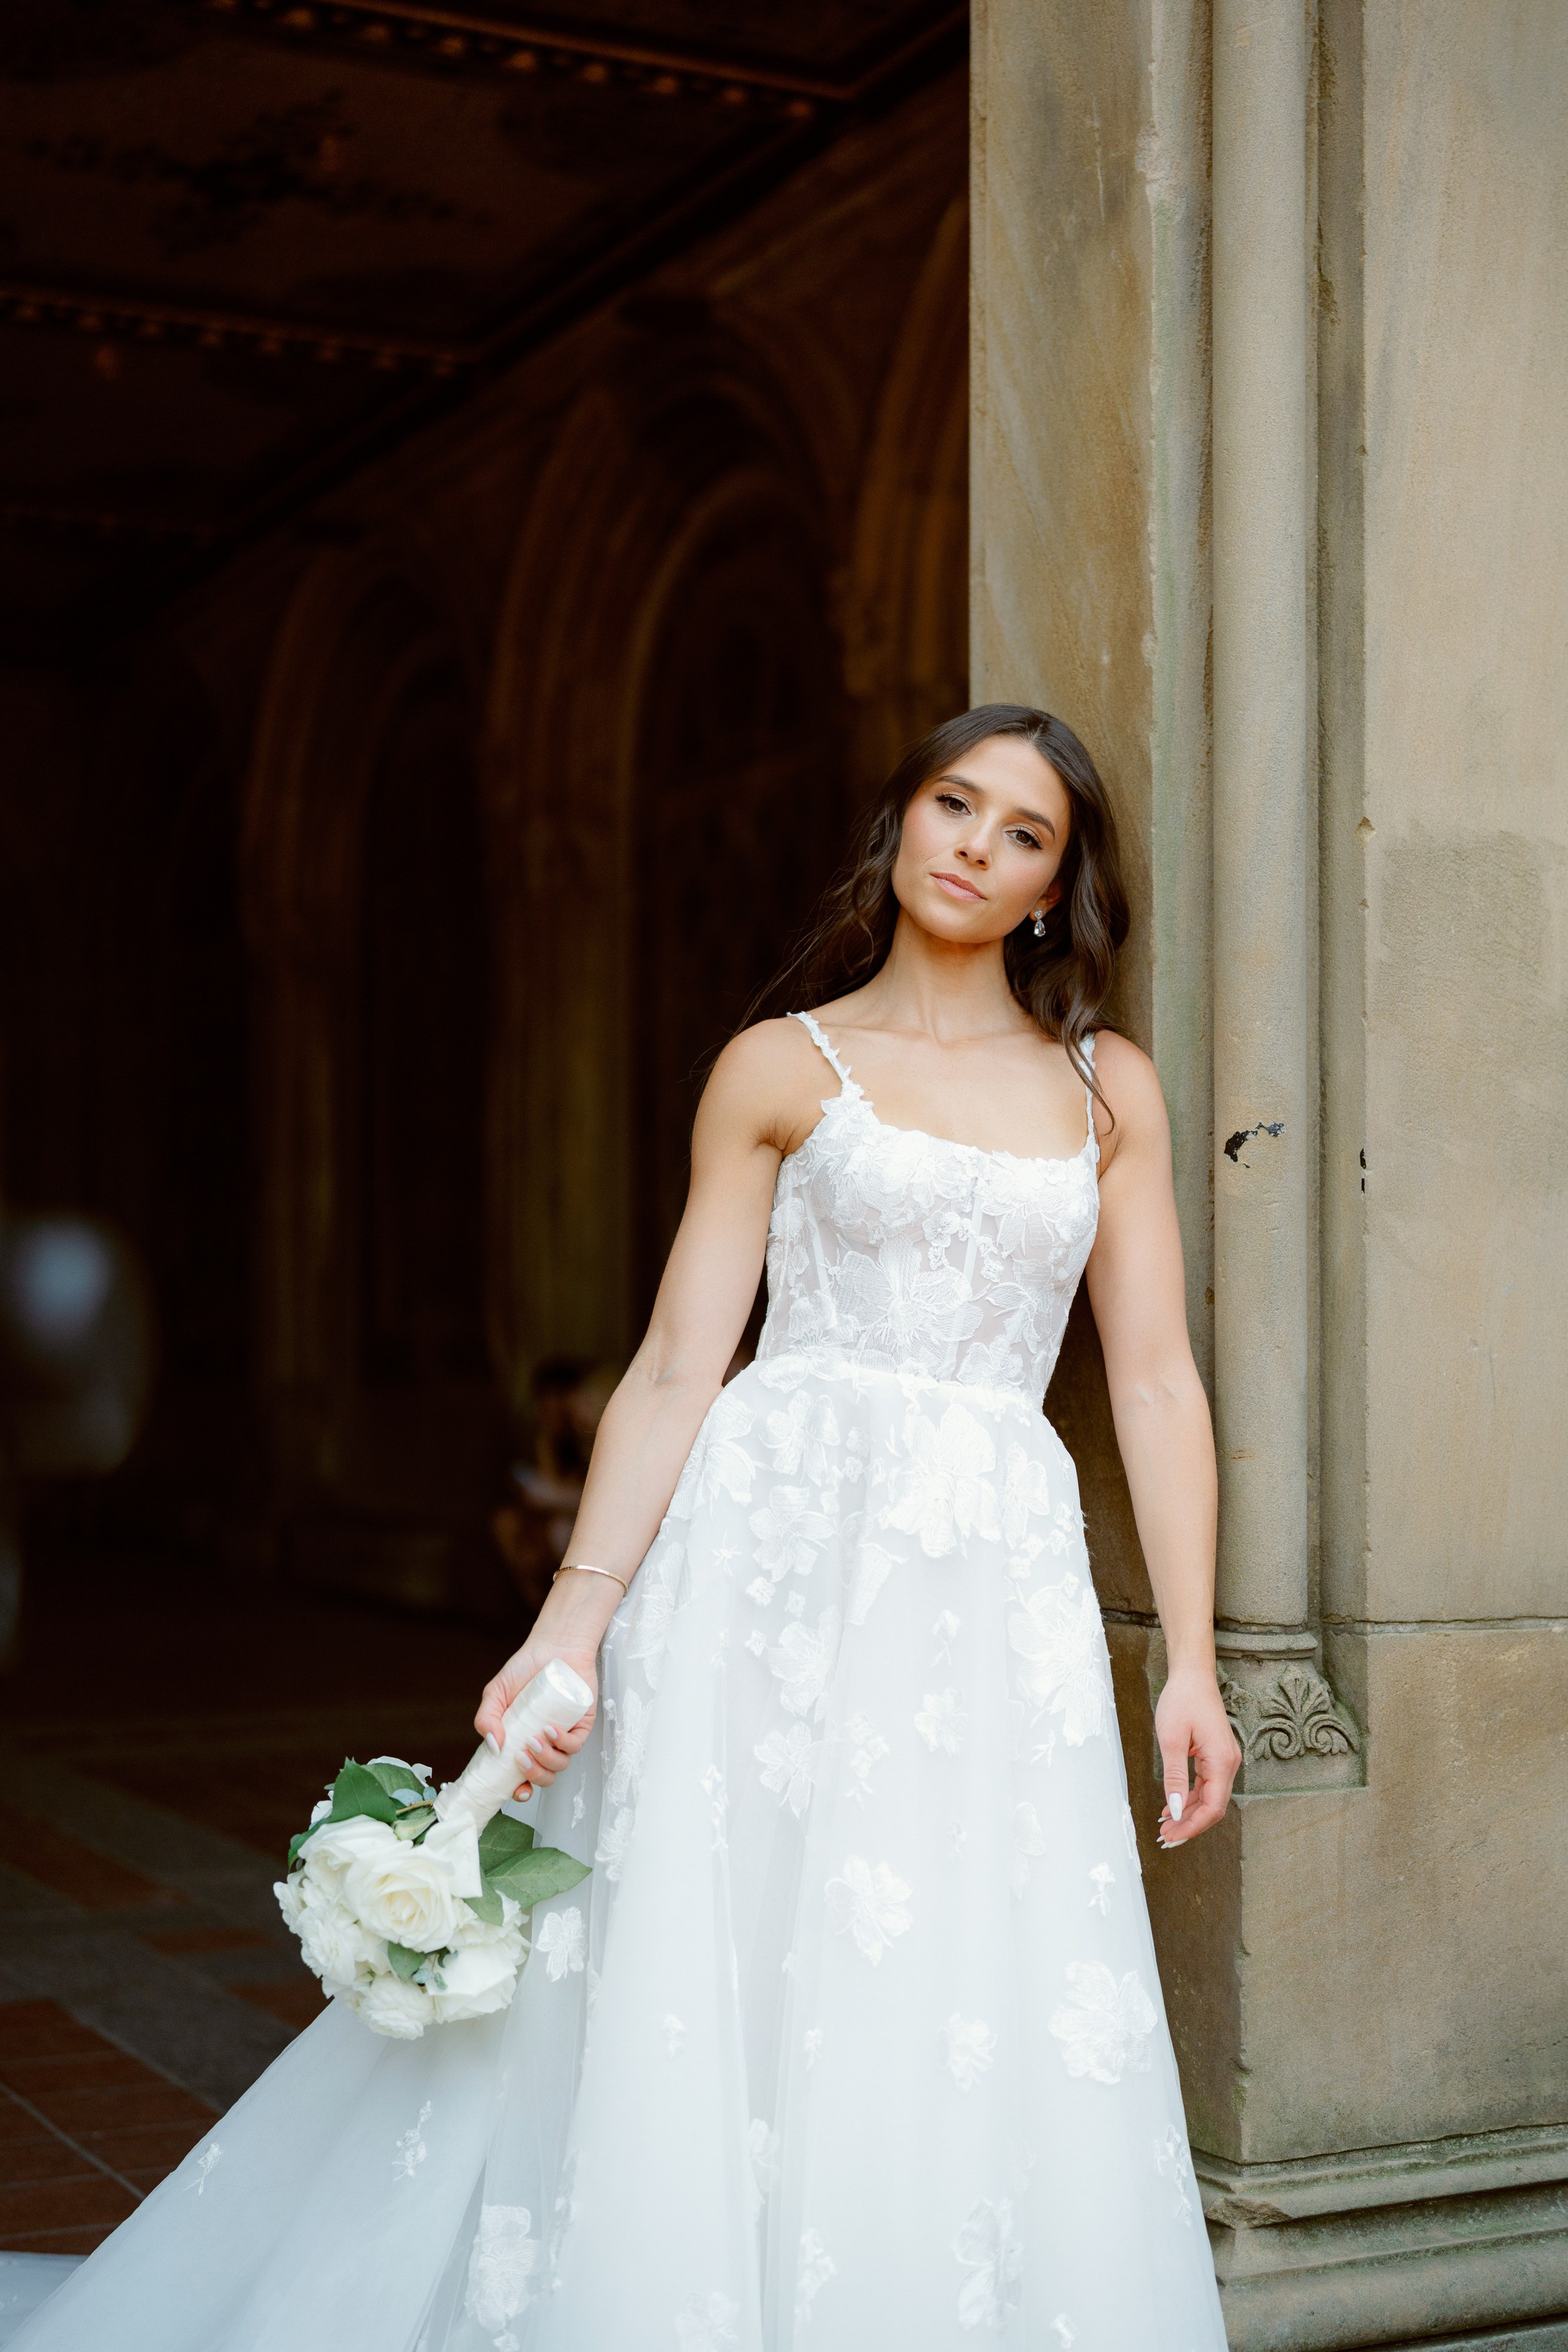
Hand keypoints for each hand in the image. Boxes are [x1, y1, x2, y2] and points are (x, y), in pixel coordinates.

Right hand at [474, 1591, 604, 1799]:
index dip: (519, 1791)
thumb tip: (492, 1746)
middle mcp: (544, 1744)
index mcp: (522, 1743)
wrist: (553, 1646)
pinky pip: (576, 1745)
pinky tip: (551, 1729)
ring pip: (560, 1765)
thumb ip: (486, 1719)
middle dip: (534, 1775)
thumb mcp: (495, 1693)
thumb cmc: (525, 1670)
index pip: (522, 1777)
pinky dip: (563, 1742)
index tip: (515, 1790)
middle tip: (522, 1758)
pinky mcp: (582, 1725)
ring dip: (547, 1759)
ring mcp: (564, 1736)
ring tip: (535, 1740)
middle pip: (544, 1777)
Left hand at [1154, 1665, 1240, 1846]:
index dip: (1192, 1826)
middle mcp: (1229, 1763)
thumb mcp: (1171, 1739)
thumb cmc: (1182, 1700)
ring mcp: (1225, 1759)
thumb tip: (1175, 1810)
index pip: (1212, 1808)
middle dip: (1190, 1824)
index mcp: (1221, 1761)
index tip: (1172, 1835)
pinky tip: (1173, 1804)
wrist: (1192, 1675)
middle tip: (1165, 1836)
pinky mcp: (1217, 1755)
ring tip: (1166, 1824)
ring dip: (1189, 1813)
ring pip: (1210, 1797)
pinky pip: (1207, 1784)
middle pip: (1213, 1807)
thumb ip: (1175, 1777)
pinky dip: (1191, 1797)